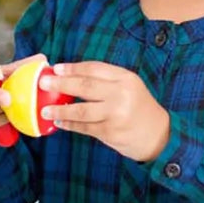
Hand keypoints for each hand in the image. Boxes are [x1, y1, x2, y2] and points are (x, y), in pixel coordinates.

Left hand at [39, 61, 170, 161]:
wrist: (159, 135)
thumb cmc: (138, 108)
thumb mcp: (129, 87)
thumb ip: (105, 82)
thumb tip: (70, 77)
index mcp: (126, 78)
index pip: (95, 69)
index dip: (73, 68)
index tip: (56, 68)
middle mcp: (122, 94)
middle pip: (85, 86)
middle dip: (61, 84)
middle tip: (43, 83)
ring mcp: (116, 114)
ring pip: (82, 110)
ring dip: (60, 110)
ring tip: (45, 110)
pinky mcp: (111, 132)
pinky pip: (85, 127)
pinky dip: (70, 125)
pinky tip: (60, 122)